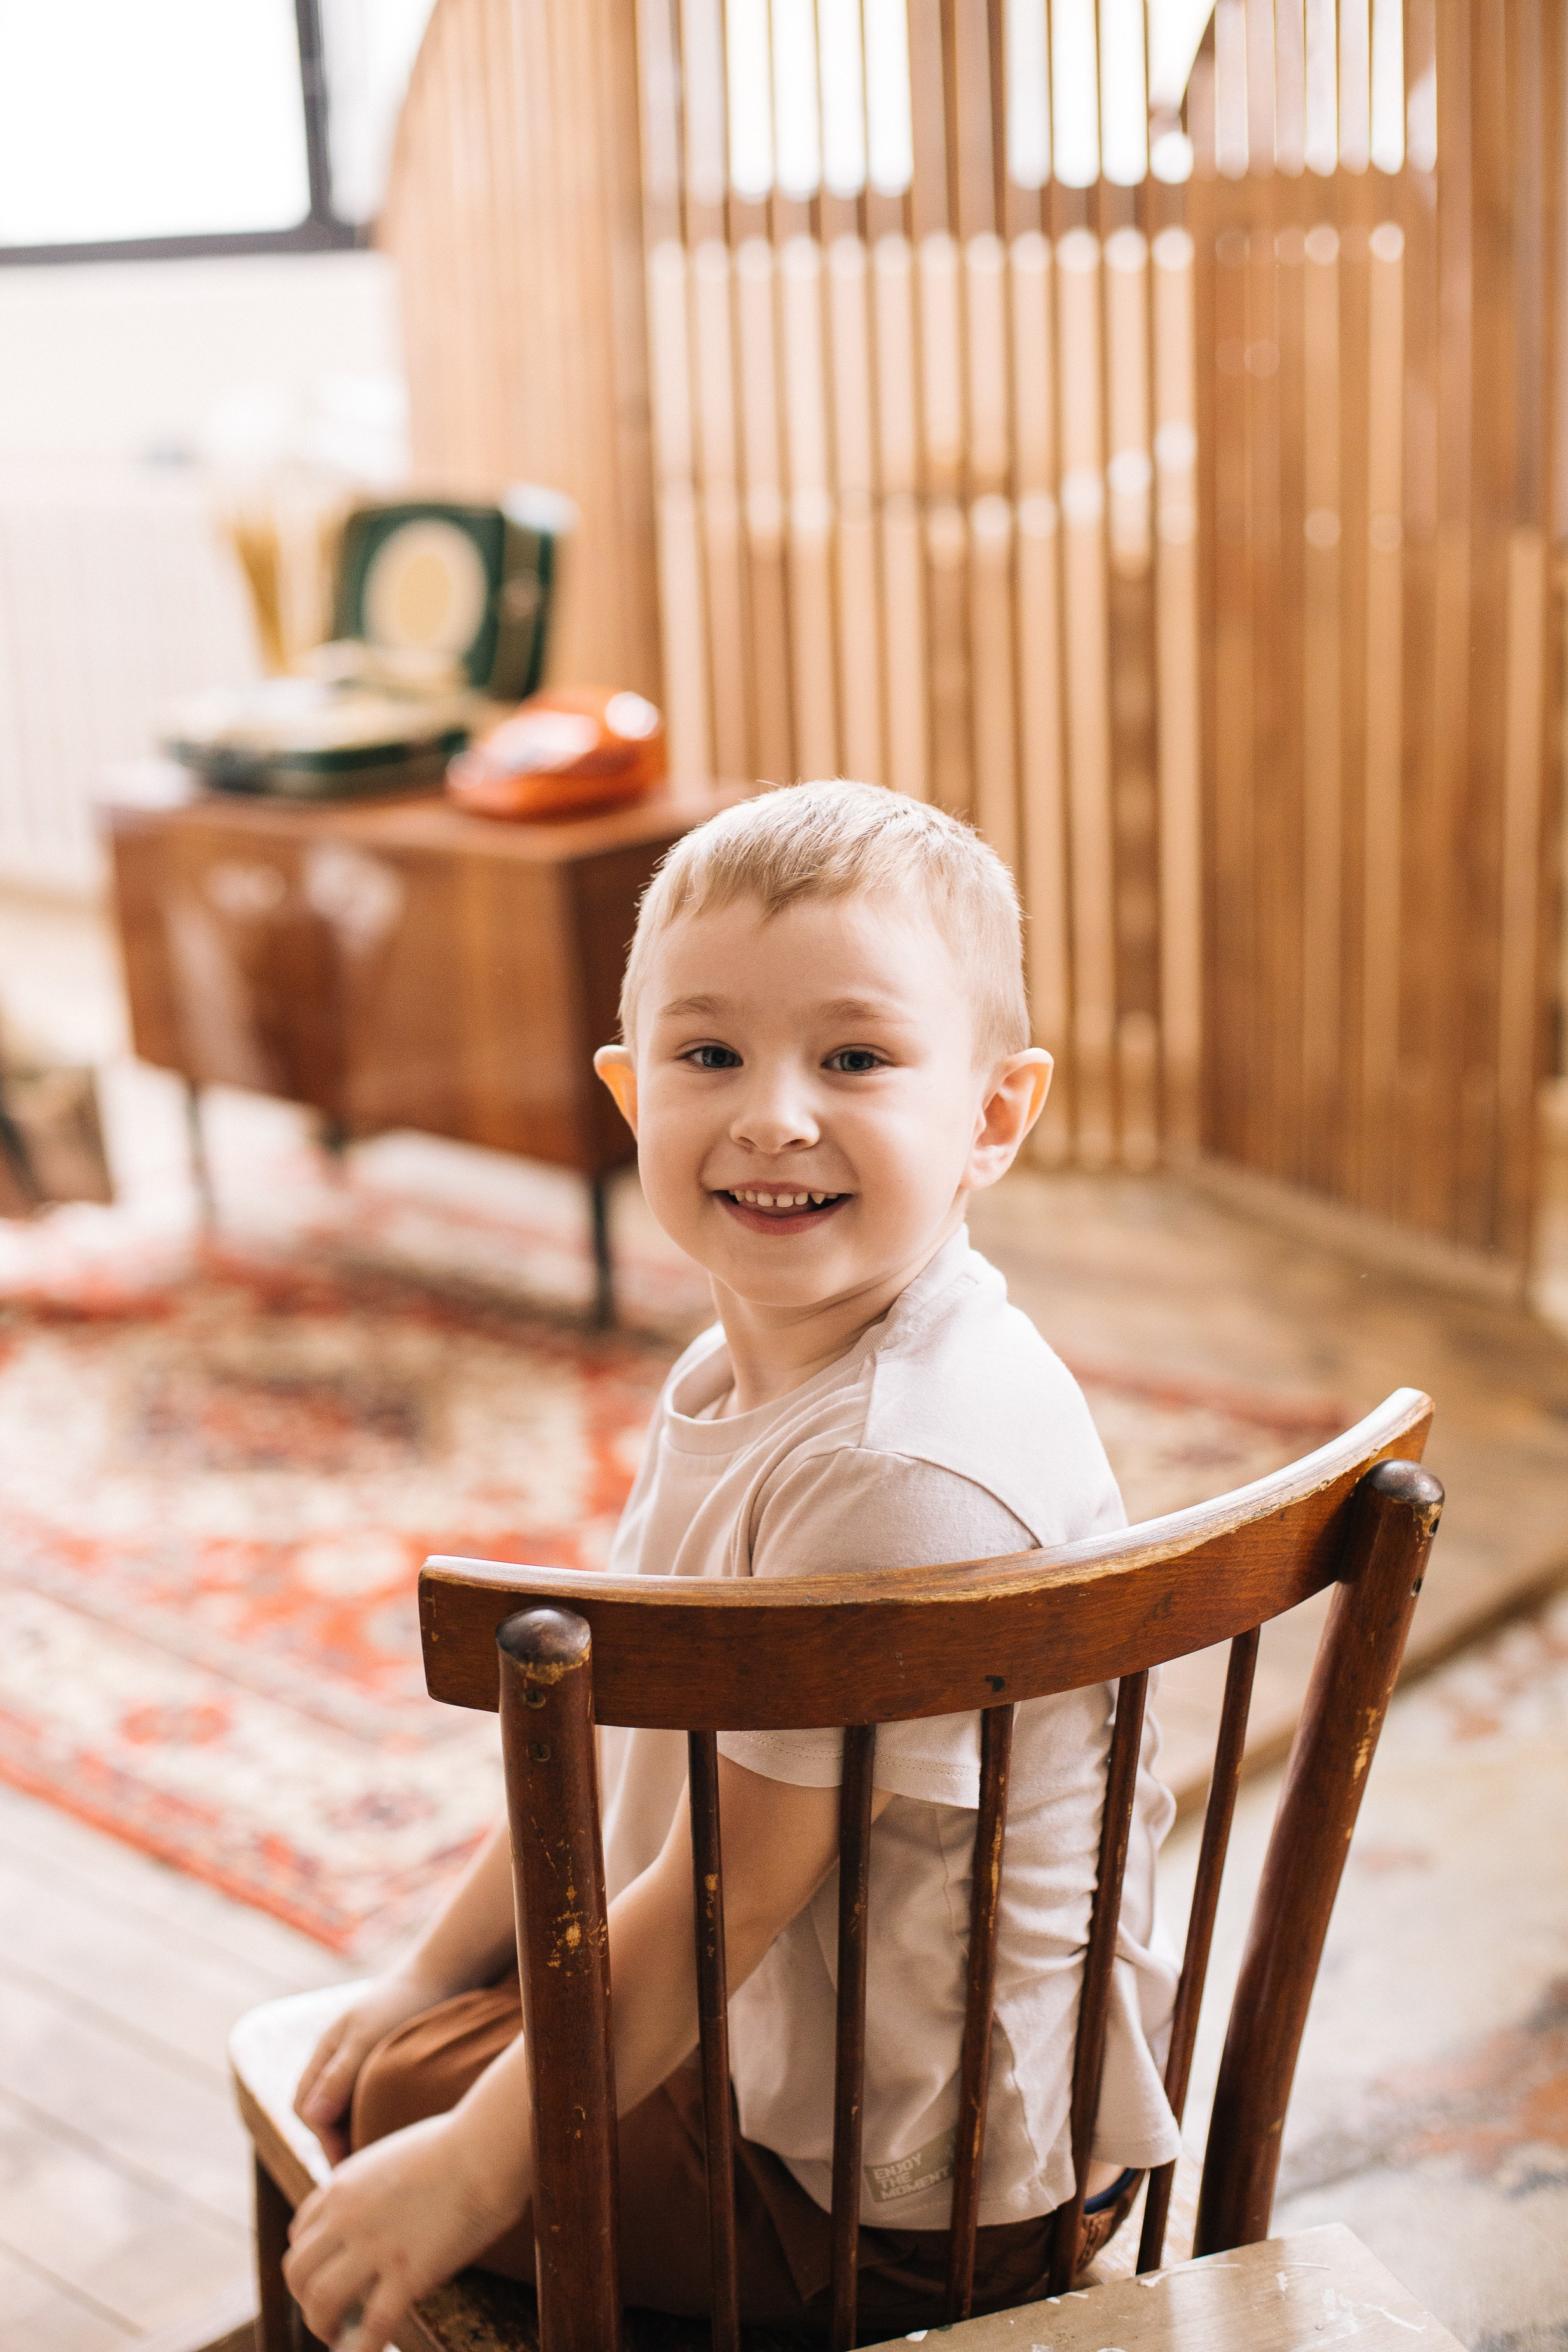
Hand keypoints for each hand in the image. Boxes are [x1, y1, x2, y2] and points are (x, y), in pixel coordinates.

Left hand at [284, 2111, 520, 2351]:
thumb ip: (373, 2187)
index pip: (300, 2234)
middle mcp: (347, 2216)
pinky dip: (362, 2350)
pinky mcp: (407, 2273)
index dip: (311, 2262)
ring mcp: (375, 2246)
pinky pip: (372, 2326)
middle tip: (328, 2313)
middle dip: (306, 2299)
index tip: (328, 2276)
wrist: (486, 2146)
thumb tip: (379, 2213)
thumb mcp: (392, 2156)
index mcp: (343, 2185)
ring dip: (323, 2326)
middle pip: (297, 2270)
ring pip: (320, 2301)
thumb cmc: (456, 2144)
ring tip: (339, 2338)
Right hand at [294, 1973, 447, 2162]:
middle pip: (322, 2118)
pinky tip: (397, 2136)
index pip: (307, 2111)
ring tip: (380, 2164)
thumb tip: (312, 2117)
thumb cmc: (404, 2001)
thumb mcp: (369, 2037)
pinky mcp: (379, 2069)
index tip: (350, 2169)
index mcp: (323, 2054)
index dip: (325, 2142)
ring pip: (344, 2113)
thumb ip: (340, 2075)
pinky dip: (373, 2122)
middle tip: (364, 2176)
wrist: (442, 1975)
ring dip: (355, 2135)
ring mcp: (356, 2065)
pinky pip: (366, 2104)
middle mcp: (335, 2062)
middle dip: (337, 2146)